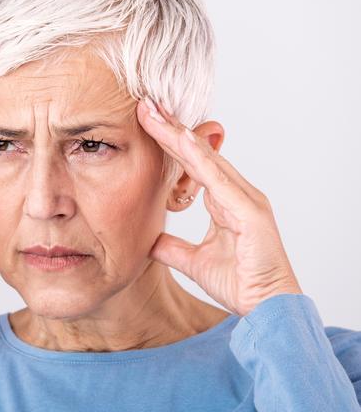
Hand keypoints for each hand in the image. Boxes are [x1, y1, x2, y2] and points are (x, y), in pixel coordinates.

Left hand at [136, 96, 301, 315]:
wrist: (267, 307)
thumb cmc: (240, 282)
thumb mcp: (194, 262)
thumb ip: (173, 248)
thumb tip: (149, 240)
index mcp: (225, 200)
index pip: (192, 163)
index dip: (170, 142)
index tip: (146, 122)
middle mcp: (236, 193)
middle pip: (198, 153)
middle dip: (171, 128)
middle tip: (145, 104)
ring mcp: (245, 199)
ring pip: (206, 158)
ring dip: (178, 135)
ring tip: (154, 113)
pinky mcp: (249, 211)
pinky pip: (218, 178)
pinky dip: (198, 157)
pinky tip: (179, 139)